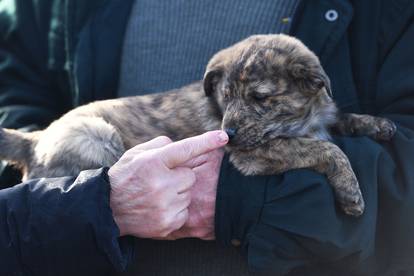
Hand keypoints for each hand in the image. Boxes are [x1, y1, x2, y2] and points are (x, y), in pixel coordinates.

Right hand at [108, 130, 227, 237]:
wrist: (107, 210)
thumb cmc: (125, 177)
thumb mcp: (137, 154)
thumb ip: (162, 145)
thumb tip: (183, 146)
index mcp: (153, 162)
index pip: (185, 149)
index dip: (206, 142)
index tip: (223, 136)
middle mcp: (160, 183)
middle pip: (190, 176)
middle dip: (179, 177)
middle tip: (161, 181)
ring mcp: (164, 205)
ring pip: (188, 194)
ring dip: (177, 194)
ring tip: (156, 195)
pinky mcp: (167, 223)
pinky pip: (184, 211)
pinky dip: (176, 209)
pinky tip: (158, 208)